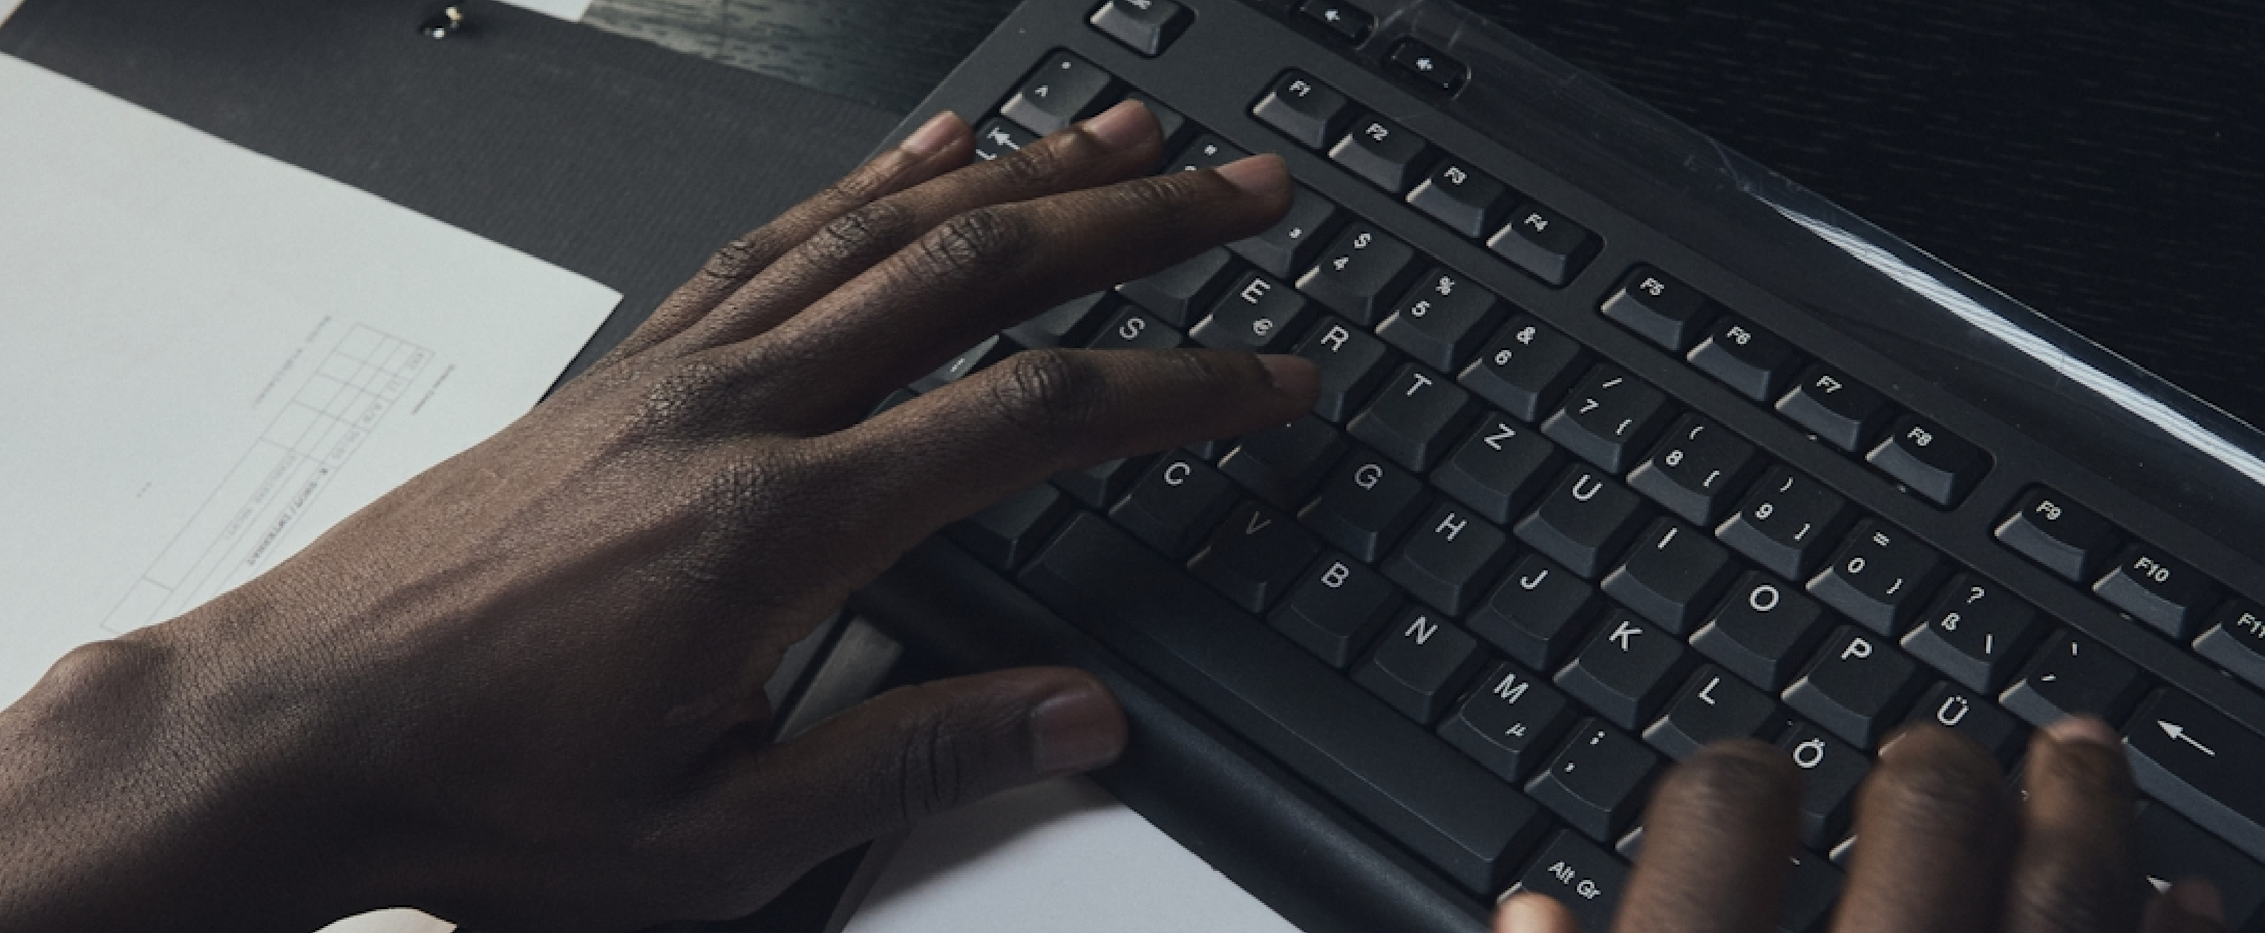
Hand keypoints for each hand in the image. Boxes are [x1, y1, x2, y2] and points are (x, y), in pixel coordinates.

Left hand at [0, 101, 1310, 931]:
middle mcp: (735, 415)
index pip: (1030, 417)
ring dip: (1022, 176)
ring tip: (1126, 136)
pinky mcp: (627, 372)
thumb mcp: (717, 835)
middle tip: (1243, 190)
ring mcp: (675, 376)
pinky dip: (867, 183)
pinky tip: (926, 149)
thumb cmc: (481, 788)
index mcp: (778, 526)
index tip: (1270, 377)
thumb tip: (1074, 718)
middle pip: (974, 271)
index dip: (1179, 388)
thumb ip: (910, 761)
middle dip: (1134, 221)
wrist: (290, 731)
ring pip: (879, 230)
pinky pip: (769, 241)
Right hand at [1494, 721, 2229, 932]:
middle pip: (1923, 825)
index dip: (1740, 775)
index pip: (1723, 816)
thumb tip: (1528, 915)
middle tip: (1934, 746)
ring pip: (2064, 893)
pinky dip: (2168, 930)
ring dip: (2081, 812)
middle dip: (1932, 762)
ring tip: (2084, 755)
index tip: (1752, 778)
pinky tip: (2181, 897)